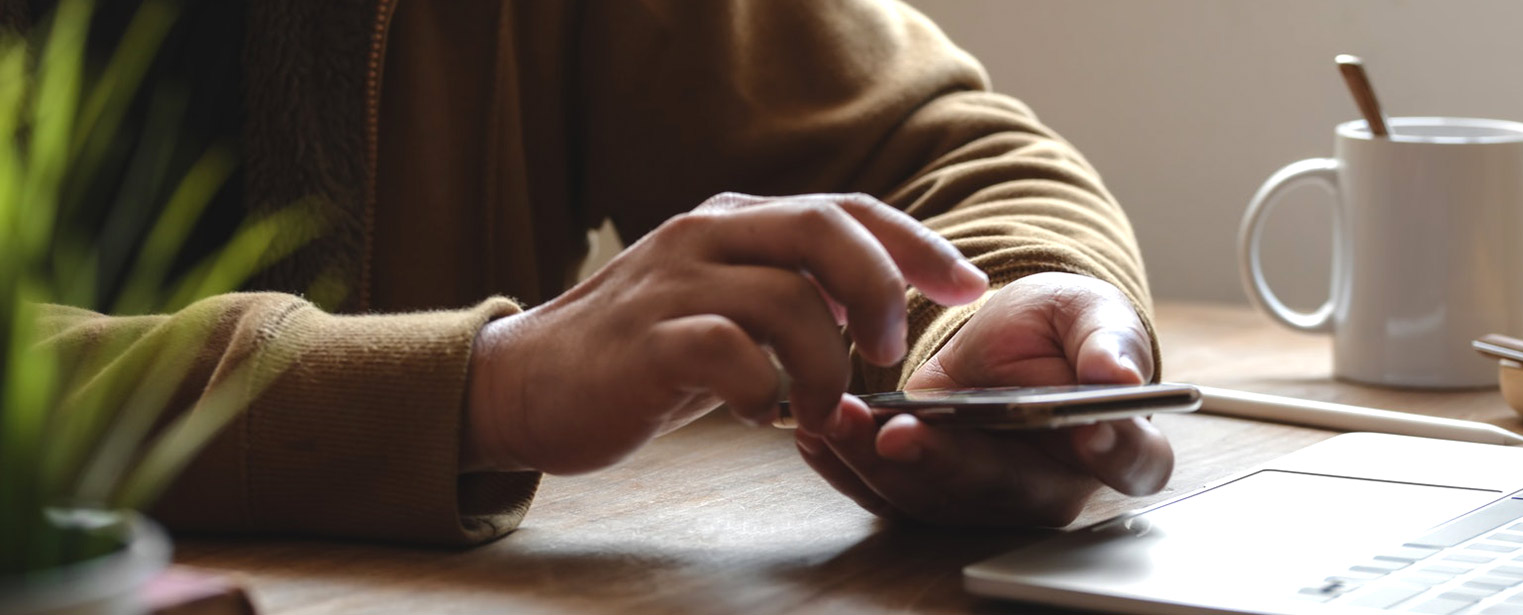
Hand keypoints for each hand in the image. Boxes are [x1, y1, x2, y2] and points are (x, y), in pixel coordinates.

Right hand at [461, 193, 987, 473]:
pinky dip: (763, 391)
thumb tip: (877, 309)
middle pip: (826, 228)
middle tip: (891, 354)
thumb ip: (792, 293)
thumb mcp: (725, 305)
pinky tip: (755, 414)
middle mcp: (707, 235)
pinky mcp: (646, 342)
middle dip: (880, 291)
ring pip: (787, 298)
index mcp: (736, 221)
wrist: (527, 384)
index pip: (846, 209)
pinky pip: (730, 353)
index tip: (968, 287)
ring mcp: (673, 284)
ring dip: (826, 366)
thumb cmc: (642, 352)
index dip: (917, 246)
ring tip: (817, 412)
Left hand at [794, 272, 1171, 526]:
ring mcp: (985, 498)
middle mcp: (1050, 485)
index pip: (1129, 462)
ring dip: (880, 464)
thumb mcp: (1087, 313)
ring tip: (839, 418)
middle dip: (948, 463)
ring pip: (936, 499)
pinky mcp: (929, 493)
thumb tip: (1118, 376)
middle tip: (899, 433)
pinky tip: (820, 431)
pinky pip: (886, 494)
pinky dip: (848, 464)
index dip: (1112, 450)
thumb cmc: (1057, 331)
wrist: (999, 340)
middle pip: (1006, 492)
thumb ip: (1107, 340)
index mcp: (1113, 442)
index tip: (1082, 430)